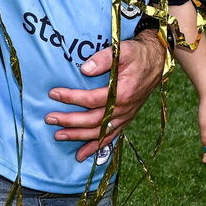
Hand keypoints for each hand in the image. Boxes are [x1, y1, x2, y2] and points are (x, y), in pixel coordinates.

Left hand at [44, 30, 164, 160]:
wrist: (156, 61)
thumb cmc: (137, 55)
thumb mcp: (122, 51)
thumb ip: (103, 59)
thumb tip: (84, 69)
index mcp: (123, 93)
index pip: (92, 99)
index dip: (71, 98)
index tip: (53, 94)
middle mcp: (124, 109)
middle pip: (93, 120)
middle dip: (69, 121)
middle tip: (50, 118)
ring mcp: (125, 116)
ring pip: (99, 132)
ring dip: (78, 136)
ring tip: (58, 136)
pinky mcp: (125, 119)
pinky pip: (109, 137)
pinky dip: (95, 147)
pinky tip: (81, 155)